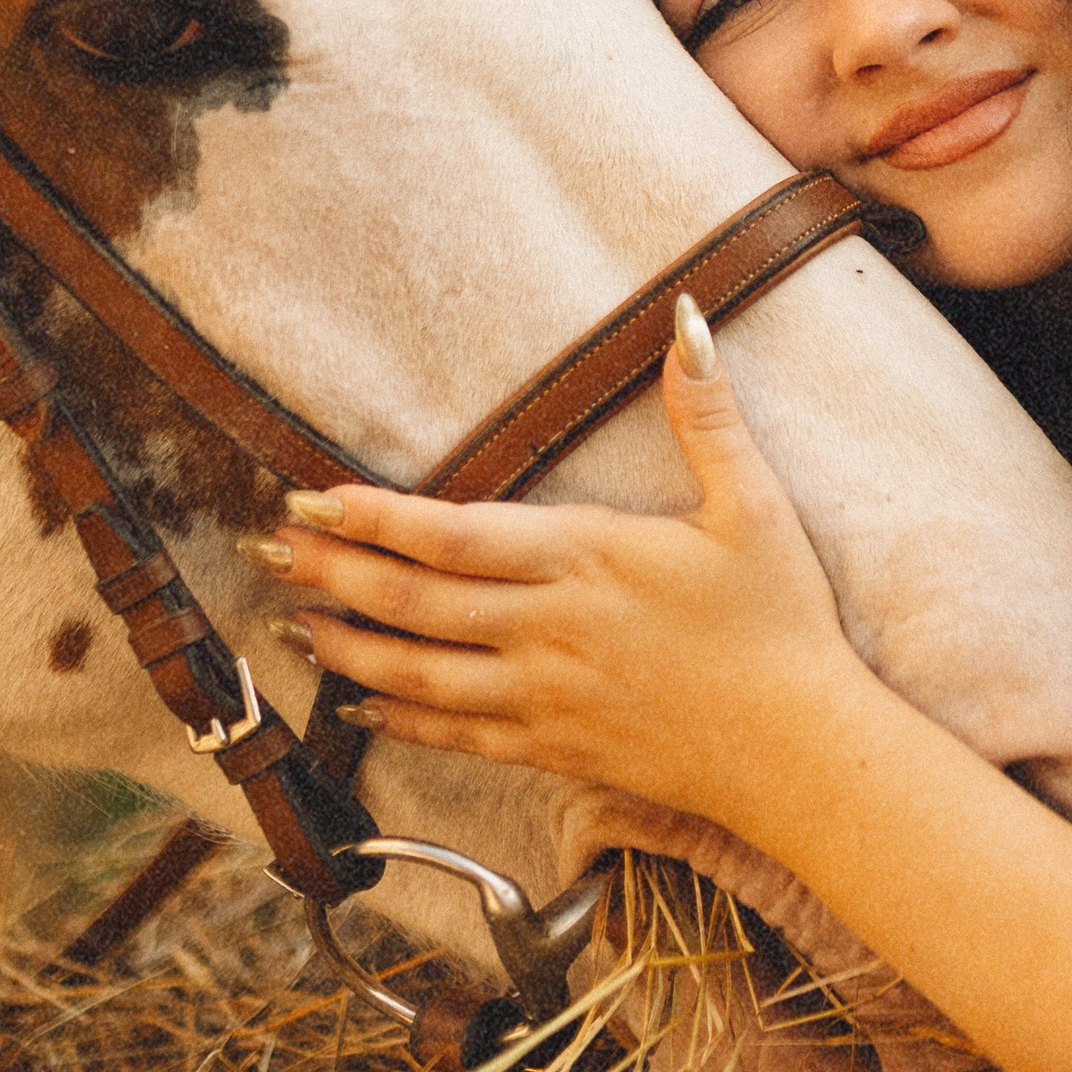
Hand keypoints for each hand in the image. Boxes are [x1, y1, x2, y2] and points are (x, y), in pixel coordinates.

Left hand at [249, 305, 867, 830]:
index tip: (311, 499)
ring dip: (348, 645)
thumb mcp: (753, 504)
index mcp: (587, 557)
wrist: (802, 752)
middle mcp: (549, 628)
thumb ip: (707, 413)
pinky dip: (399, 718)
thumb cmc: (781, 623)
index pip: (453, 533)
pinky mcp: (556, 748)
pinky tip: (360, 705)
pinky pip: (457, 734)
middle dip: (333, 573)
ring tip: (292, 622)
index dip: (373, 517)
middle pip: (416, 601)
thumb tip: (687, 319)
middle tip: (269, 552)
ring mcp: (546, 696)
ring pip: (419, 673)